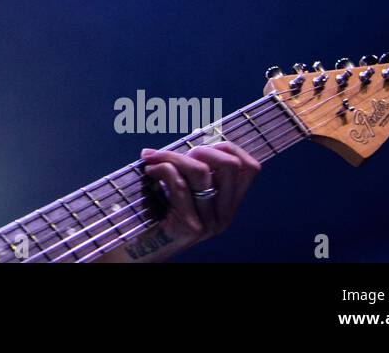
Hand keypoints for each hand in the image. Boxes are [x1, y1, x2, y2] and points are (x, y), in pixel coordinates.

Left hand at [131, 141, 260, 260]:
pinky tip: (149, 171)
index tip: (199, 148)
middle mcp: (225, 215)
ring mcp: (210, 223)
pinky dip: (161, 168)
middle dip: (201, 149)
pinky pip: (179, 184)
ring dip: (172, 156)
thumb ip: (192, 170)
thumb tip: (191, 138)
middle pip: (230, 165)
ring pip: (201, 171)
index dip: (228, 148)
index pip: (250, 168)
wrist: (137, 250)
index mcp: (229, 205)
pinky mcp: (190, 227)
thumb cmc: (155, 214)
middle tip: (176, 155)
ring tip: (154, 160)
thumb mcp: (183, 189)